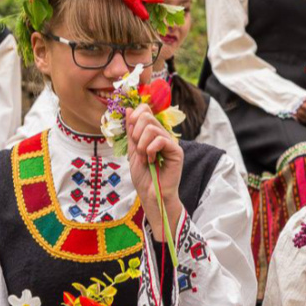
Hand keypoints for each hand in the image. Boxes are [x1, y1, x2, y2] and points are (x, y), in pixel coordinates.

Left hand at [124, 104, 183, 241]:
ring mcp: (171, 143)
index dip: (135, 116)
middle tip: (137, 150)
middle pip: (147, 116)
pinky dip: (150, 150)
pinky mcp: (177, 151)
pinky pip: (160, 139)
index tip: (131, 133)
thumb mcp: (132, 151)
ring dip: (142, 145)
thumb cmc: (143, 177)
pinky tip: (152, 161)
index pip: (146, 111)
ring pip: (151, 128)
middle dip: (136, 132)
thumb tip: (129, 109)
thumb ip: (131, 132)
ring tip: (144, 158)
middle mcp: (163, 136)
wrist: (151, 195)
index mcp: (153, 134)